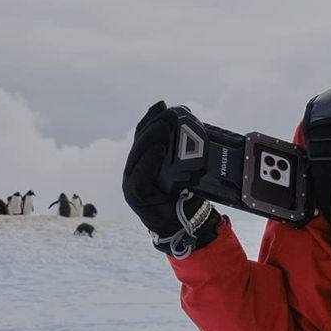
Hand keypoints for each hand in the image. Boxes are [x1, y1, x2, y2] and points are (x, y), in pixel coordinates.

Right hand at [122, 101, 219, 254]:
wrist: (186, 226)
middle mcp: (134, 172)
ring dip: (150, 139)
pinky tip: (159, 149)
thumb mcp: (186, 169)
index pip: (143, 136)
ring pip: (137, 157)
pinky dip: (148, 161)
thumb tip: (198, 127)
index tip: (162, 104)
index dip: (150, 119)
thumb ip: (185, 152)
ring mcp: (132, 185)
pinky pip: (140, 176)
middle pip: (139, 143)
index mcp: (143, 163)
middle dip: (152, 125)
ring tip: (163, 127)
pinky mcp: (136, 198)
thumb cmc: (186, 197)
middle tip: (167, 114)